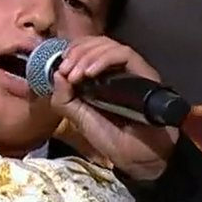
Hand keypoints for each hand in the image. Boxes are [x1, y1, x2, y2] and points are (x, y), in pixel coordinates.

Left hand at [50, 36, 178, 181]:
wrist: (138, 158)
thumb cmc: (112, 138)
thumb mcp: (79, 118)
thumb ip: (64, 98)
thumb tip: (56, 73)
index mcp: (100, 77)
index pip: (87, 49)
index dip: (72, 51)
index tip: (60, 67)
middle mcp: (116, 70)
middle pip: (96, 42)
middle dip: (76, 52)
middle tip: (66, 69)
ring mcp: (131, 71)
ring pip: (109, 45)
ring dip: (87, 56)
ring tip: (75, 75)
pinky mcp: (144, 73)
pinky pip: (125, 54)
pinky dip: (103, 59)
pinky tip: (89, 73)